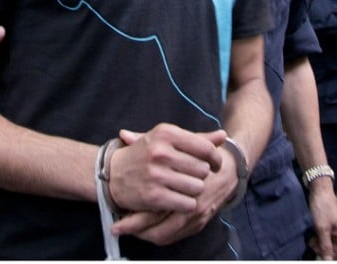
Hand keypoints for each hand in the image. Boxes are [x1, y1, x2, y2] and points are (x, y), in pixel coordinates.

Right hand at [111, 136, 237, 245]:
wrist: (112, 173)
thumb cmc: (145, 154)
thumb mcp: (167, 139)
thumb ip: (196, 139)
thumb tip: (223, 136)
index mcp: (166, 133)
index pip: (205, 147)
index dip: (216, 158)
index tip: (214, 165)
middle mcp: (161, 152)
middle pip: (203, 169)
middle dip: (202, 175)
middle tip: (193, 177)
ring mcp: (157, 174)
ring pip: (197, 187)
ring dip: (194, 191)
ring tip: (185, 188)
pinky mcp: (154, 195)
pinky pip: (187, 203)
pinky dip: (186, 204)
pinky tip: (179, 199)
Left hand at [306, 178, 336, 259]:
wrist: (318, 190)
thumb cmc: (322, 206)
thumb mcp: (322, 228)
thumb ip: (326, 246)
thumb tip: (329, 260)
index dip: (336, 260)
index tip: (326, 261)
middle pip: (334, 251)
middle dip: (324, 251)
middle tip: (314, 244)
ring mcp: (334, 230)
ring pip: (327, 245)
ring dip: (319, 245)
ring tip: (312, 238)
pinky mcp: (326, 226)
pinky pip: (323, 238)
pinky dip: (317, 238)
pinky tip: (311, 234)